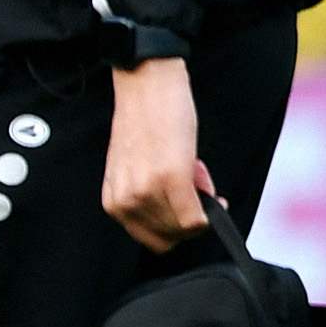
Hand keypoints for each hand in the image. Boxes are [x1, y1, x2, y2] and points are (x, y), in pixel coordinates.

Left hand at [102, 55, 209, 253]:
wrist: (146, 88)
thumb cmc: (144, 124)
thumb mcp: (134, 170)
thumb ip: (148, 197)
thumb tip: (182, 217)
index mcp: (114, 201)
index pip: (152, 239)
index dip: (176, 226)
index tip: (186, 205)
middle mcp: (126, 202)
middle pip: (171, 239)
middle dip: (189, 215)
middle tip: (192, 183)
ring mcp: (147, 192)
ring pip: (187, 229)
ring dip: (200, 204)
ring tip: (192, 169)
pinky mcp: (172, 178)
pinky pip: (197, 219)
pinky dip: (211, 208)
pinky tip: (201, 175)